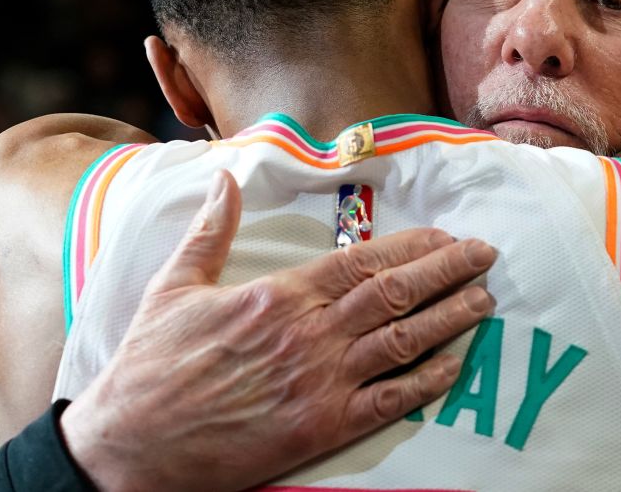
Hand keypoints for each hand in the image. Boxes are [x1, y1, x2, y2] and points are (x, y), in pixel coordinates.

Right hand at [61, 170, 495, 490]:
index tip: (444, 235)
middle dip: (447, 271)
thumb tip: (223, 179)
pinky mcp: (322, 427)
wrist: (135, 442)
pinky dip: (426, 382)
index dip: (412, 247)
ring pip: (401, 341)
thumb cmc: (153, 363)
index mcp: (281, 294)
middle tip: (485, 256)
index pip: (362, 261)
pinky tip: (454, 366)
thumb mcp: (177, 285)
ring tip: (484, 301)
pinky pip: (388, 401)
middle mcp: (310, 333)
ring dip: (449, 318)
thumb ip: (210, 230)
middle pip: (395, 293)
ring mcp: (321, 381)